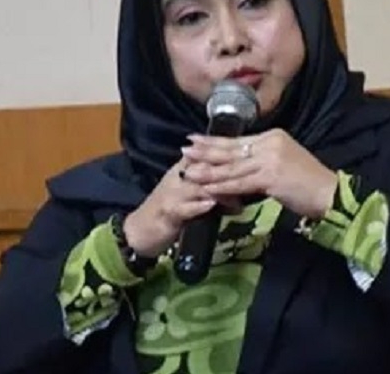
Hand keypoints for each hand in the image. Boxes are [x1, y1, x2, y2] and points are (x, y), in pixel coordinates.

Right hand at [123, 159, 239, 257]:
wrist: (139, 231)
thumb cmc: (169, 212)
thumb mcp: (190, 196)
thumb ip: (210, 188)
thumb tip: (238, 187)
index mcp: (182, 170)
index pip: (206, 158)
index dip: (227, 158)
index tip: (249, 162)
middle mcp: (177, 178)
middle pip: (205, 170)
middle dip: (228, 174)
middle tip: (249, 183)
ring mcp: (172, 194)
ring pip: (198, 187)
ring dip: (219, 192)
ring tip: (238, 199)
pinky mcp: (168, 212)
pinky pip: (185, 207)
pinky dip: (199, 206)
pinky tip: (212, 206)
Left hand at [180, 129, 337, 219]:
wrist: (331, 194)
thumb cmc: (309, 184)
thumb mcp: (284, 164)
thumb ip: (263, 161)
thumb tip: (240, 166)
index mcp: (273, 137)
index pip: (238, 140)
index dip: (215, 141)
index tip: (196, 139)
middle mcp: (270, 143)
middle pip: (231, 149)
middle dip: (205, 150)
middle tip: (184, 148)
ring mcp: (270, 159)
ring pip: (232, 167)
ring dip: (208, 170)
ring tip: (188, 171)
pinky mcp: (270, 177)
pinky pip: (240, 183)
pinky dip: (222, 186)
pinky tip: (207, 188)